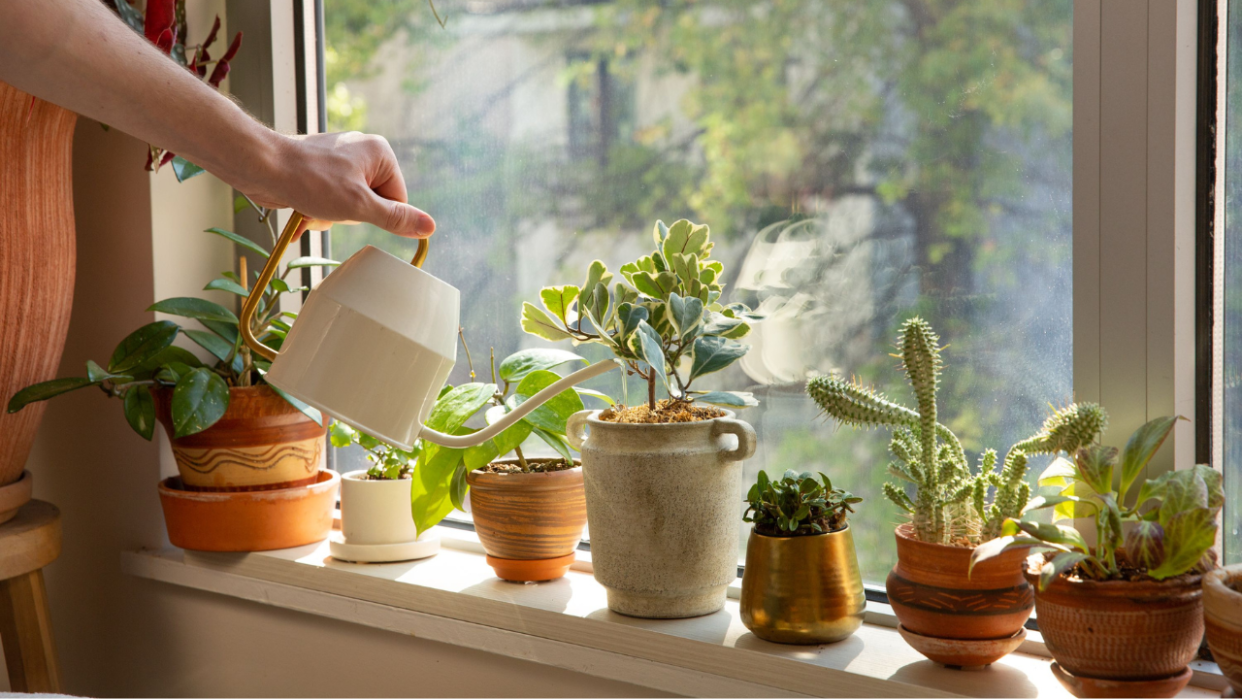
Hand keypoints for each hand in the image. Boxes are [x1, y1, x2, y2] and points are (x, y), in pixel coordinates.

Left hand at [240, 131, 435, 238]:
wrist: (261, 167)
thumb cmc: (310, 180)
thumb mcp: (360, 207)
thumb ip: (396, 218)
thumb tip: (429, 227)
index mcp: (380, 153)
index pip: (398, 198)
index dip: (377, 214)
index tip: (355, 210)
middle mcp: (363, 151)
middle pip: (374, 202)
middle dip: (351, 214)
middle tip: (331, 206)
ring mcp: (340, 160)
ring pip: (351, 204)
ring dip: (332, 215)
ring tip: (313, 205)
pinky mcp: (320, 169)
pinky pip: (331, 199)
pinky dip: (319, 209)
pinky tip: (303, 208)